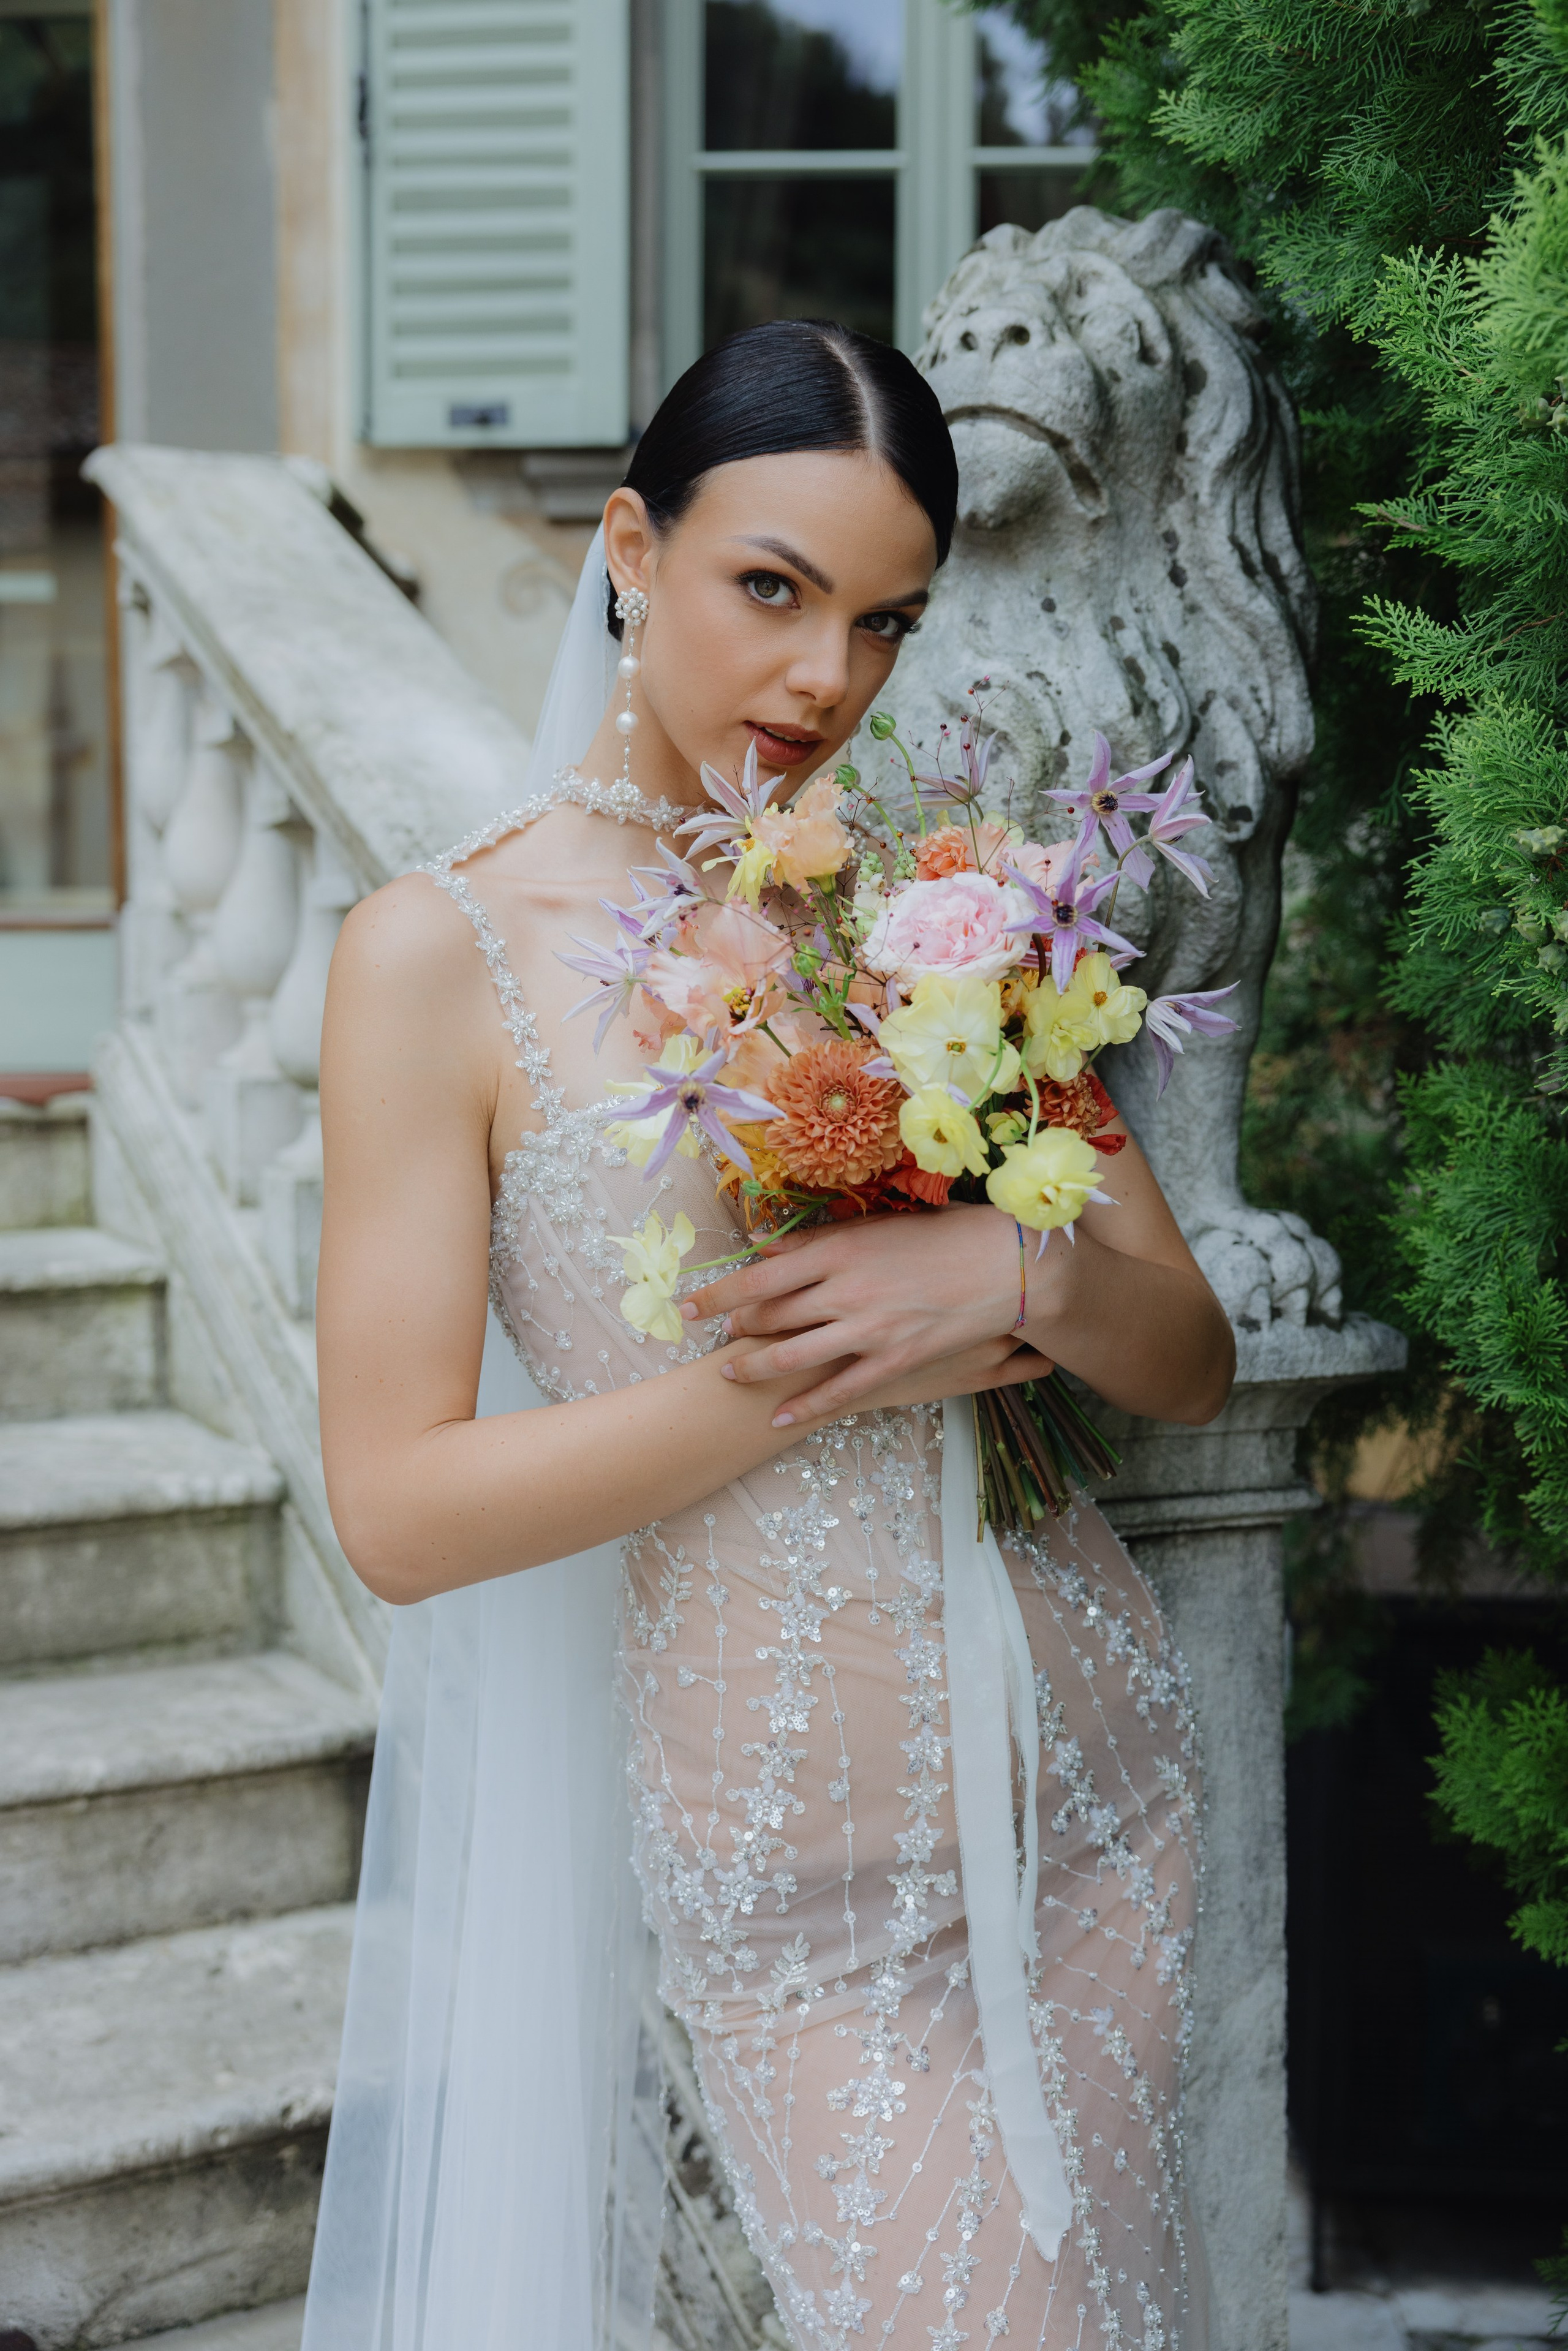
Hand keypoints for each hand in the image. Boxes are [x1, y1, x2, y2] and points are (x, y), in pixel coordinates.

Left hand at [686, 1206, 1055, 1424]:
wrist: (1006, 1265)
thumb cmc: (943, 1234)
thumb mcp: (878, 1224)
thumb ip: (821, 1240)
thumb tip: (769, 1250)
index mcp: (839, 1250)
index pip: (760, 1277)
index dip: (719, 1294)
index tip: (691, 1304)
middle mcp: (845, 1291)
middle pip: (770, 1316)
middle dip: (736, 1328)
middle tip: (716, 1334)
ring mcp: (869, 1330)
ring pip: (793, 1356)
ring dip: (755, 1367)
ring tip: (732, 1372)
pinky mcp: (894, 1361)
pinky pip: (840, 1391)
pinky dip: (804, 1406)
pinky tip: (779, 1417)